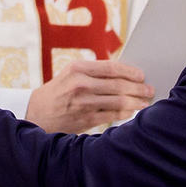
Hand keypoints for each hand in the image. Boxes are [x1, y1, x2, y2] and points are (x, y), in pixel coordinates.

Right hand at [25, 59, 153, 132]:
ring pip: (118, 101)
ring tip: (145, 102)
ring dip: (136, 102)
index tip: (141, 75)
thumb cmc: (58, 92)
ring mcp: (83, 102)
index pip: (111, 67)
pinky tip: (132, 112)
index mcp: (77, 68)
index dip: (130, 71)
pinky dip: (126, 113)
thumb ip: (93, 73)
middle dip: (138, 88)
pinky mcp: (85, 119)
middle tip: (149, 89)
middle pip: (118, 85)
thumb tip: (125, 74)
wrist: (36, 113)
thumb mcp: (70, 75)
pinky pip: (112, 115)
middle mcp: (80, 84)